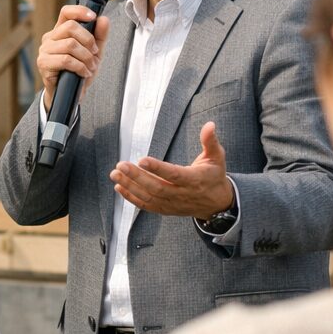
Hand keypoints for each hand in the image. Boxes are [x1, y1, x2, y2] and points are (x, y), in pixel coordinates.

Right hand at [37, 5, 110, 110]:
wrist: (71, 94)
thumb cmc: (80, 71)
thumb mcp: (95, 53)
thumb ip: (100, 36)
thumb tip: (103, 19)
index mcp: (60, 31)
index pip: (66, 12)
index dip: (79, 11)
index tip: (93, 17)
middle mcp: (50, 38)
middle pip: (70, 27)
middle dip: (88, 40)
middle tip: (94, 54)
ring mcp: (45, 50)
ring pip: (70, 44)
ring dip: (86, 57)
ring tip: (90, 67)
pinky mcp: (44, 63)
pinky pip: (66, 60)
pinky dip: (79, 67)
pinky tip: (83, 73)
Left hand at [110, 122, 234, 218]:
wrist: (217, 204)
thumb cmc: (214, 176)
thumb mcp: (217, 157)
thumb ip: (211, 141)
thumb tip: (210, 124)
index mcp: (194, 179)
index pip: (174, 175)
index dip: (158, 168)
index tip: (142, 159)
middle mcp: (182, 194)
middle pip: (157, 187)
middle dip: (137, 176)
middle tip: (120, 165)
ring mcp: (173, 204)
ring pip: (149, 197)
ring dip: (130, 186)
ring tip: (115, 174)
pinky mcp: (166, 209)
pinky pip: (147, 206)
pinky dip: (132, 198)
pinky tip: (119, 187)